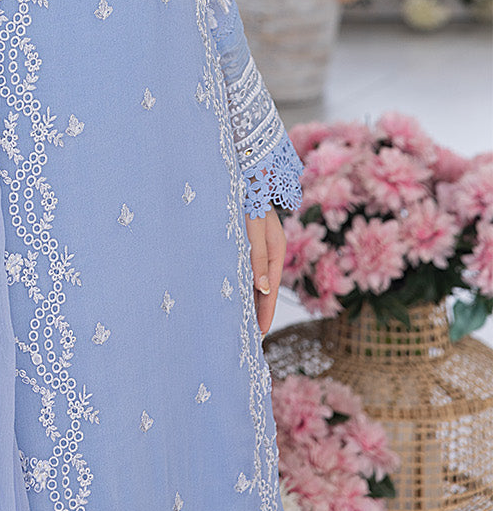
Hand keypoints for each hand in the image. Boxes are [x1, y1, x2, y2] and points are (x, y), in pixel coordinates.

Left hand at [245, 207, 285, 335]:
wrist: (248, 174)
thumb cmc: (250, 199)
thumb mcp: (255, 231)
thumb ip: (258, 259)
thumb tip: (263, 290)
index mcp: (276, 251)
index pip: (271, 290)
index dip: (265, 313)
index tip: (258, 334)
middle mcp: (270, 252)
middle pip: (264, 288)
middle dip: (257, 310)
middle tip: (247, 335)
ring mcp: (260, 247)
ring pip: (255, 278)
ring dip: (249, 297)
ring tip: (239, 319)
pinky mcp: (249, 241)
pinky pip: (247, 268)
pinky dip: (243, 282)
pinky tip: (234, 290)